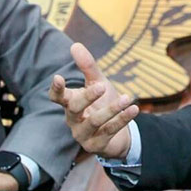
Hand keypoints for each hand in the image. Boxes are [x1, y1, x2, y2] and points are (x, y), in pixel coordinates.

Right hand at [49, 43, 137, 159]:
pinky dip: (122, 119)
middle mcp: (73, 120)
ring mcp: (83, 135)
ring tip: (127, 98)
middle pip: (74, 108)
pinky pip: (109, 131)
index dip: (56, 89)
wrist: (119, 134)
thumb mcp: (98, 83)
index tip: (58, 77)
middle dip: (87, 96)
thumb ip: (87, 67)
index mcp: (70, 104)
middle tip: (102, 85)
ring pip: (94, 121)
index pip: (57, 97)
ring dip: (111, 109)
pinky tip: (134, 109)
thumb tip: (75, 45)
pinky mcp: (96, 146)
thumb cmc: (103, 104)